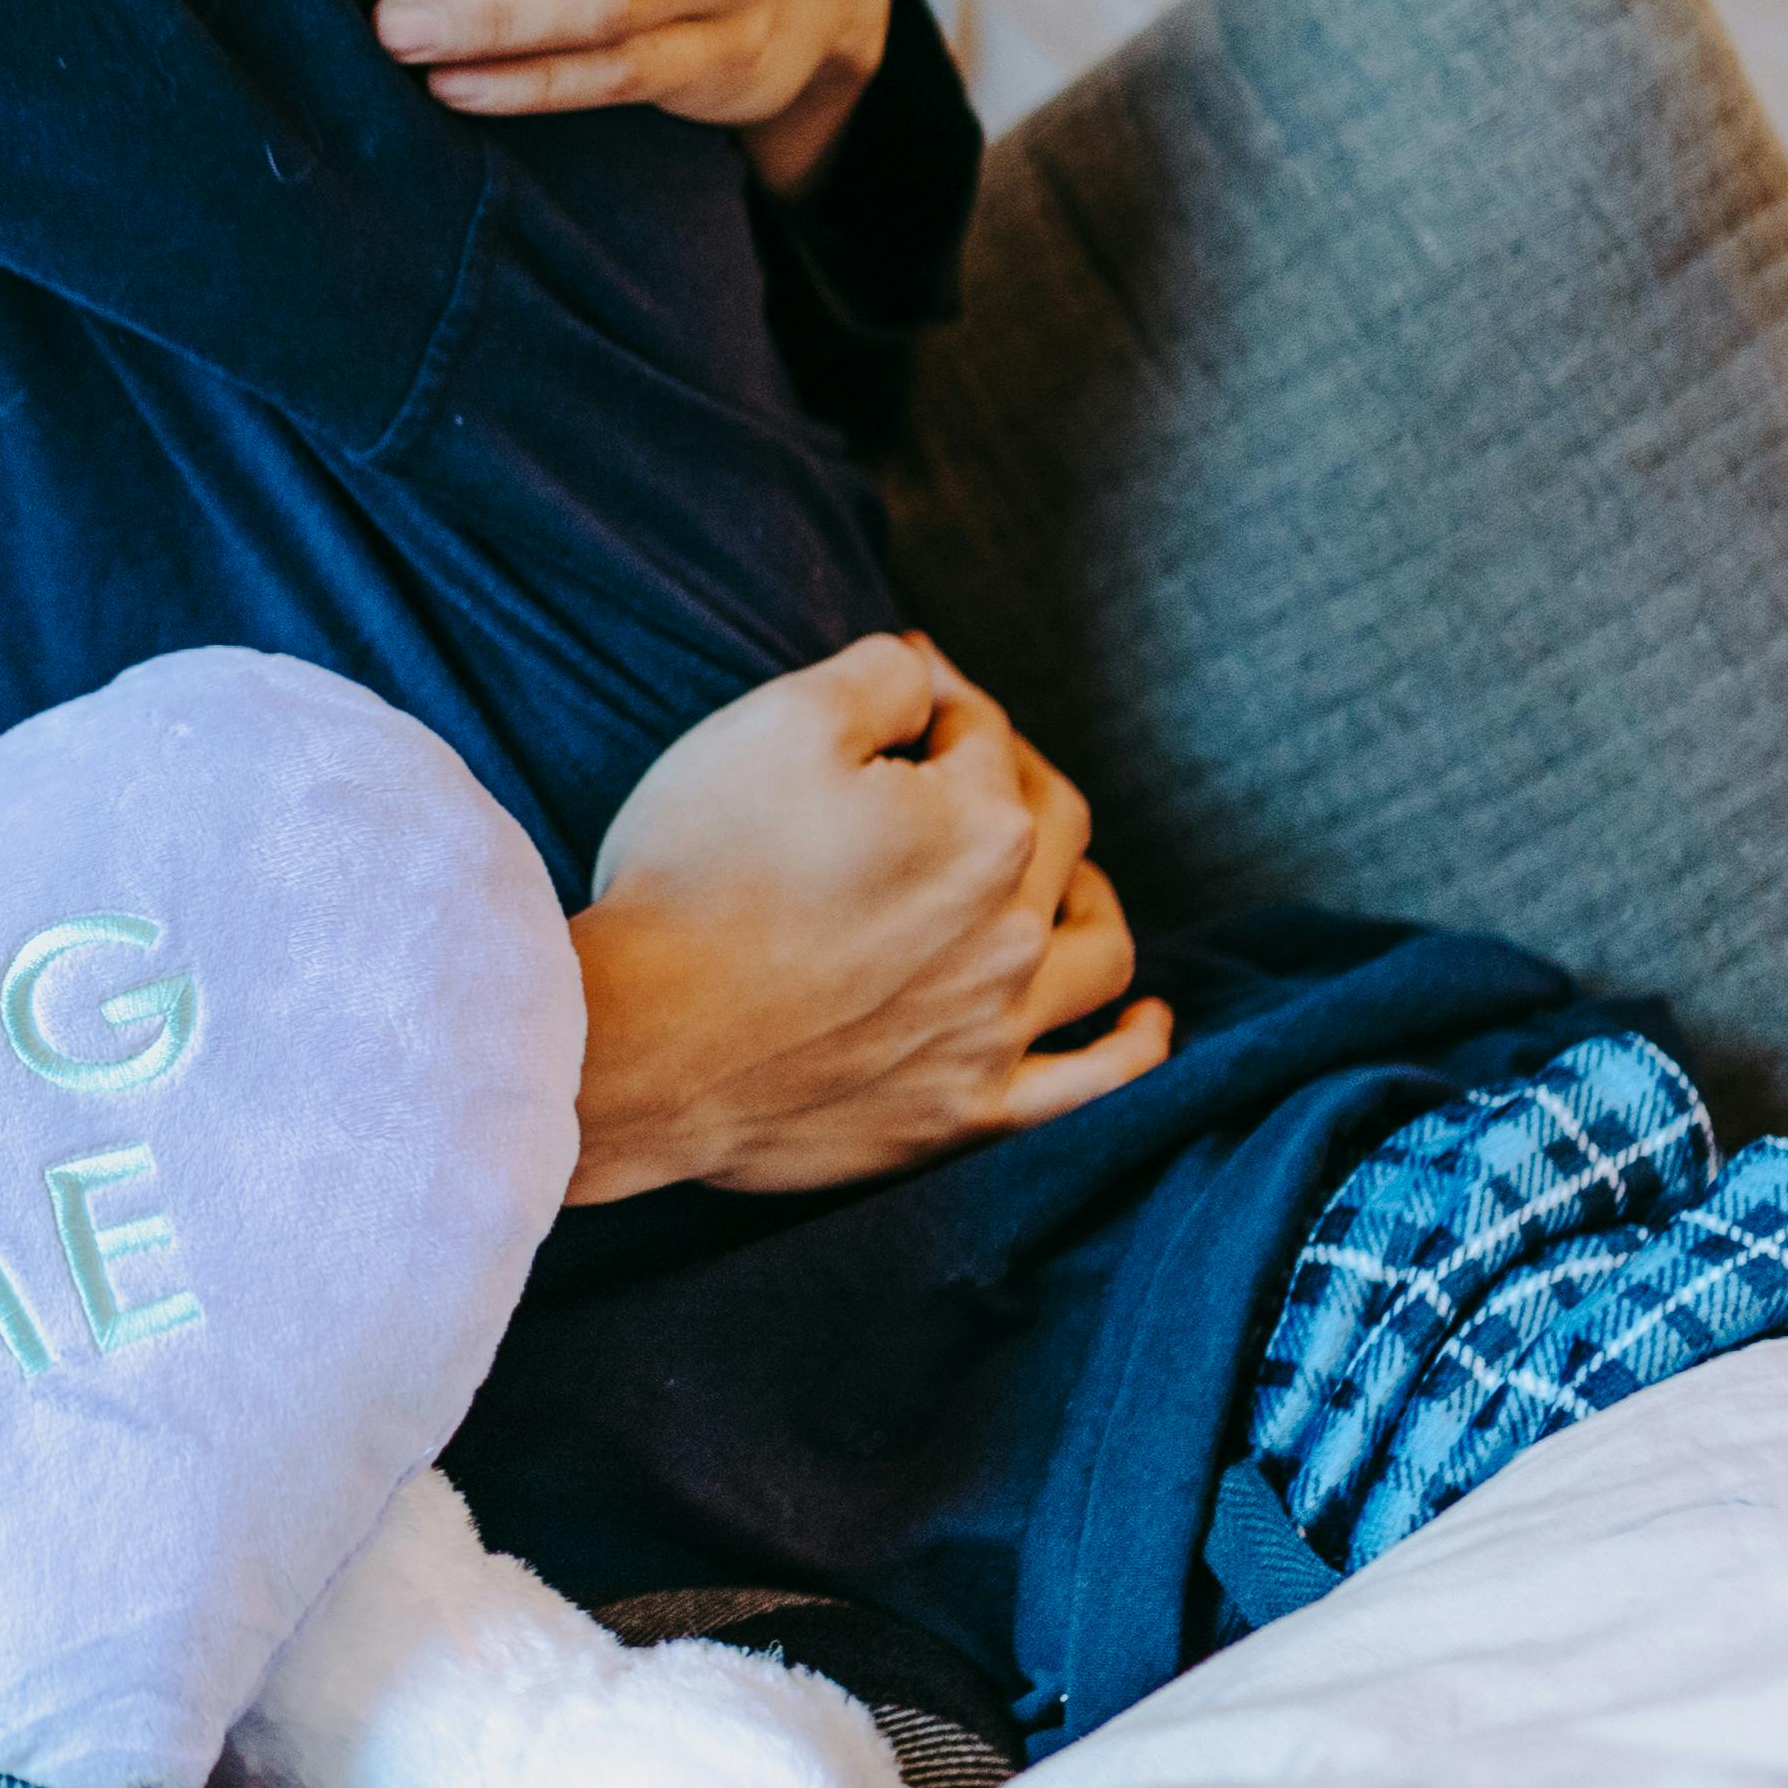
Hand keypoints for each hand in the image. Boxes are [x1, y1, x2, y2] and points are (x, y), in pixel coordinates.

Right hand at [559, 633, 1173, 1202]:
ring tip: (1062, 877)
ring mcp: (998, 1027)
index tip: (898, 685)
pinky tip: (1147, 1017)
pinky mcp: (970, 1111)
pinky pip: (1093, 1084)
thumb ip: (877, 676)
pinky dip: (1135, 1047)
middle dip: (1011, 770)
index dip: (937, 694)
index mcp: (981, 825)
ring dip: (1089, 894)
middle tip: (951, 755)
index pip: (982, 730)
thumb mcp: (773, 724)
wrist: (640, 1043)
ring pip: (1096, 948)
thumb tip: (923, 676)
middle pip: (1054, 823)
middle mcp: (1012, 926)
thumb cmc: (697, 874)